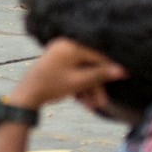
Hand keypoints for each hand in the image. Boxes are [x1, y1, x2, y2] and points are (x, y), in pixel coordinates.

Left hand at [6, 37, 127, 108]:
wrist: (27, 94)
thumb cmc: (51, 85)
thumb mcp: (78, 81)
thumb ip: (100, 75)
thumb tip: (121, 70)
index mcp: (70, 46)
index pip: (97, 55)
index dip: (110, 67)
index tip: (123, 75)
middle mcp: (65, 45)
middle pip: (89, 65)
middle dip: (95, 85)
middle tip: (101, 102)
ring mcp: (60, 54)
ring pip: (81, 71)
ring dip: (88, 88)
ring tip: (92, 106)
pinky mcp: (57, 63)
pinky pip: (73, 72)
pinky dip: (78, 85)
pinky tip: (82, 101)